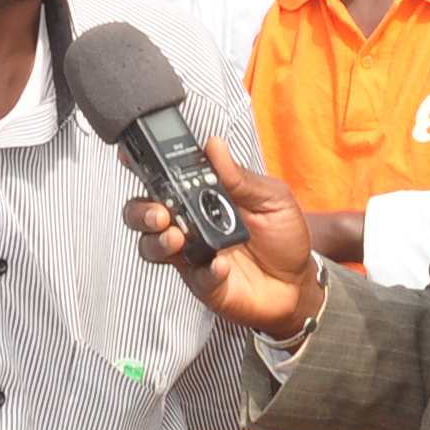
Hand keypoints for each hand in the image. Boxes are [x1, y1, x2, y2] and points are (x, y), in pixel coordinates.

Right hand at [127, 134, 323, 340]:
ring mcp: (192, 255)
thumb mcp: (270, 197)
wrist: (299, 280)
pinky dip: (205, 272)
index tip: (130, 156)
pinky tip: (219, 265)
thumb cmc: (282, 235)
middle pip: (143, 214)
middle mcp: (188, 224)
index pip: (162, 178)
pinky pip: (195, 278)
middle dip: (141, 211)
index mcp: (199, 196)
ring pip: (153, 248)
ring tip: (175, 237)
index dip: (141, 165)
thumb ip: (240, 177)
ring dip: (158, 241)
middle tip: (159, 213)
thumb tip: (214, 146)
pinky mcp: (204, 283)